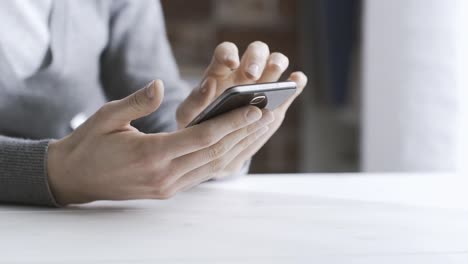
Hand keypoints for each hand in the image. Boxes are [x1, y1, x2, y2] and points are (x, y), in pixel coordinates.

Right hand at [47, 80, 273, 204]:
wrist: (73, 179)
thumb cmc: (89, 144)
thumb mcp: (107, 117)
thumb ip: (138, 102)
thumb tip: (161, 85)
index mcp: (151, 155)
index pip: (202, 137)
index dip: (231, 123)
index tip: (255, 110)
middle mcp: (164, 175)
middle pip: (215, 153)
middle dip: (244, 134)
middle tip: (268, 115)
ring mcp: (167, 186)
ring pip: (213, 166)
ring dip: (239, 147)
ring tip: (260, 129)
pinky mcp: (168, 191)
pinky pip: (203, 174)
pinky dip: (223, 158)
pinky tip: (236, 145)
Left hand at [176, 41, 307, 177]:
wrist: (215, 146)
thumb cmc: (198, 126)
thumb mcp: (189, 115)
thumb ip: (194, 100)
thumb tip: (208, 83)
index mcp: (220, 71)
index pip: (226, 51)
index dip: (229, 53)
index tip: (231, 63)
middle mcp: (244, 72)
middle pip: (256, 51)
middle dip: (256, 59)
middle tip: (251, 75)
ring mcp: (264, 84)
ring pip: (276, 62)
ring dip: (278, 64)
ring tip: (274, 78)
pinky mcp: (279, 100)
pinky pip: (291, 84)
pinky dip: (297, 80)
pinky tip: (297, 81)